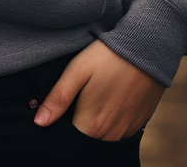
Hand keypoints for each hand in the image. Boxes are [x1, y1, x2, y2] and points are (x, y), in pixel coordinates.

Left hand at [32, 40, 164, 139]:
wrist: (147, 47)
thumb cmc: (108, 56)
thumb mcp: (78, 71)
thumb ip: (58, 98)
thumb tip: (39, 122)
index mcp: (92, 125)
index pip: (71, 139)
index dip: (61, 126)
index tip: (60, 110)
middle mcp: (111, 135)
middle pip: (87, 139)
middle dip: (78, 126)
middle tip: (76, 101)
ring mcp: (127, 130)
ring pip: (104, 137)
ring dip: (95, 125)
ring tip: (92, 99)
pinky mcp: (140, 123)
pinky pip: (120, 131)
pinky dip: (112, 122)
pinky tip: (109, 100)